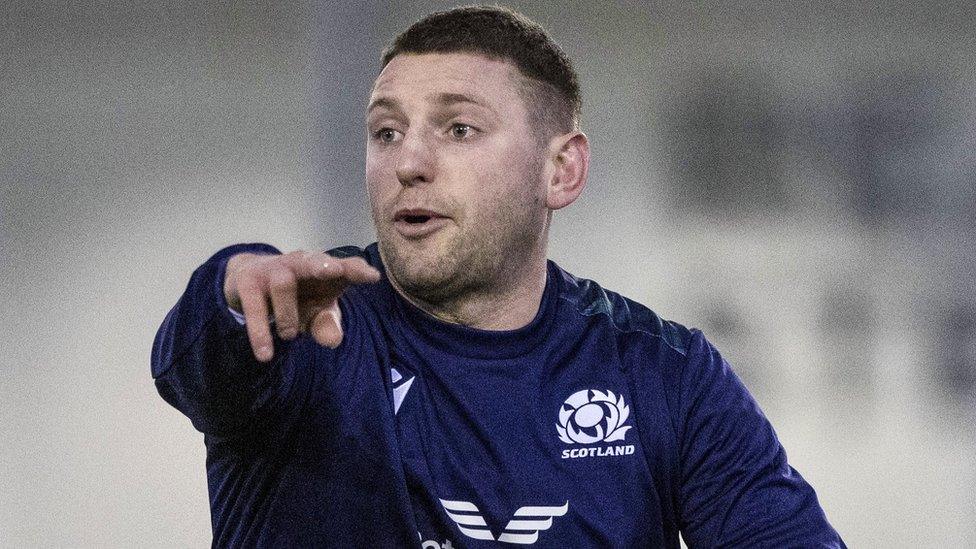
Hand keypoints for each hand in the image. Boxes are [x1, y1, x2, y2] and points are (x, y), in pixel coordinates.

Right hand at [223, 251, 380, 361]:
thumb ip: (326, 324)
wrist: (248, 282)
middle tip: (335, 272)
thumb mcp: (314, 313)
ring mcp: (273, 270)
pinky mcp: (248, 282)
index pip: (345, 266)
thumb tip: (333, 341)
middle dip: (324, 265)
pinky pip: (254, 306)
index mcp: (325, 271)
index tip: (372, 277)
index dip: (357, 270)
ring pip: (283, 284)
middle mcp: (301, 264)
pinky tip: (265, 355)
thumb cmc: (295, 298)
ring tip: (289, 335)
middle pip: (312, 260)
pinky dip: (260, 332)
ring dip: (288, 315)